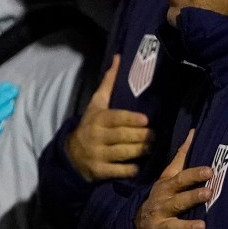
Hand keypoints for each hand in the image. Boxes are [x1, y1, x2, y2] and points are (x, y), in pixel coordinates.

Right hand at [65, 54, 153, 181]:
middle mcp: (97, 136)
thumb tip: (118, 57)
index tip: (146, 120)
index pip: (116, 118)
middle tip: (155, 135)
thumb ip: (108, 82)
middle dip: (142, 136)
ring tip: (152, 147)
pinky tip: (139, 165)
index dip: (131, 119)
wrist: (72, 154)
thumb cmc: (90, 124)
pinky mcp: (100, 171)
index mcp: (98, 119)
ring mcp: (98, 155)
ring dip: (140, 151)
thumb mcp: (96, 103)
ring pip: (123, 153)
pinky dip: (131, 169)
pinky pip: (119, 171)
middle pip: (123, 136)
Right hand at [135, 129, 212, 228]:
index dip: (194, 175)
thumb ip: (181, 157)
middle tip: (208, 193)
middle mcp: (160, 206)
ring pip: (172, 226)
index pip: (179, 179)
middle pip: (178, 201)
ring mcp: (157, 226)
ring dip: (186, 226)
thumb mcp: (166, 177)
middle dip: (192, 197)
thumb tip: (194, 131)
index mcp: (164, 189)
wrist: (135, 226)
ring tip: (202, 226)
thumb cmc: (159, 198)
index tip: (210, 171)